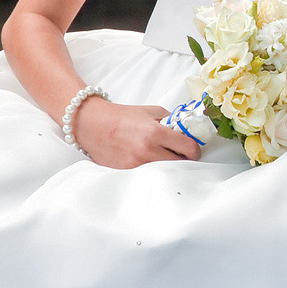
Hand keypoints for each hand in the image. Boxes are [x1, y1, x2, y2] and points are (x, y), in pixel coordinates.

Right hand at [71, 97, 202, 167]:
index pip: (188, 148)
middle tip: (180, 155)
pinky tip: (148, 163)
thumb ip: (171, 121)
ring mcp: (136, 165)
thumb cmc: (122, 116)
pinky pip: (148, 176)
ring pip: (164, 172)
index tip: (193, 151)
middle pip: (179, 164)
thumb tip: (187, 131)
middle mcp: (147, 150)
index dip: (195, 150)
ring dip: (168, 167)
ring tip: (162, 157)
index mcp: (155, 132)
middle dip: (183, 160)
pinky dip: (152, 171)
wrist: (92, 124)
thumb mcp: (151, 111)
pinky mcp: (126, 173)